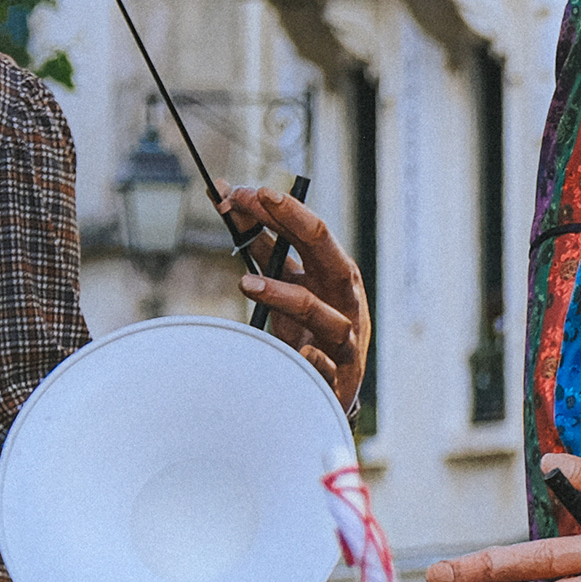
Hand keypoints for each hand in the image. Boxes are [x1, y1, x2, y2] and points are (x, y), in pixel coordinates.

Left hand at [220, 183, 368, 411]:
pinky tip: (301, 351)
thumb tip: (233, 206)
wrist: (330, 390)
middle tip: (258, 200)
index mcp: (336, 276)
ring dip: (287, 296)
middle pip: (330, 259)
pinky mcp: (338, 378)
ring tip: (246, 283)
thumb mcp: (289, 283)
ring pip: (327, 317)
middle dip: (297, 224)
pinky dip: (317, 359)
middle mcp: (346, 302)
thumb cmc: (307, 330)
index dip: (279, 210)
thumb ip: (266, 248)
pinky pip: (328, 368)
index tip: (241, 191)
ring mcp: (345, 341)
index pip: (312, 234)